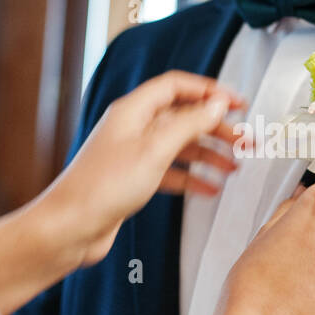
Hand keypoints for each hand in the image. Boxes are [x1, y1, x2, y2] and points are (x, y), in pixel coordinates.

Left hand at [33, 70, 245, 267]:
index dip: (210, 91)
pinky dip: (191, 178)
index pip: (178, 87)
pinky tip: (210, 189)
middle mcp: (133, 128)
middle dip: (216, 128)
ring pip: (179, 146)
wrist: (69, 228)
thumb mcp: (155, 150)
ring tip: (233, 166)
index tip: (238, 103)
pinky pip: (170, 172)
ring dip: (208, 154)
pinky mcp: (133, 180)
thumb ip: (189, 124)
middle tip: (245, 140)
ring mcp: (133, 154)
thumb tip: (216, 105)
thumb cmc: (102, 187)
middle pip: (182, 117)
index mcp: (133, 110)